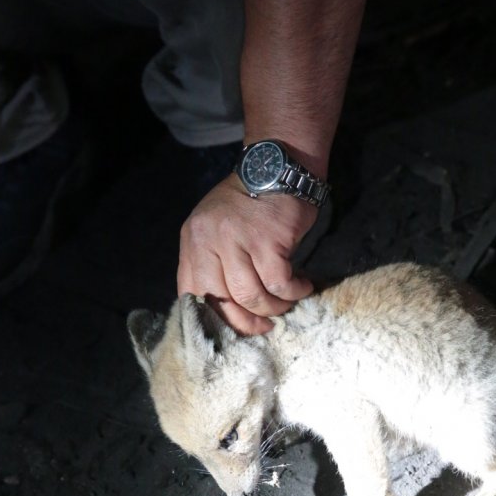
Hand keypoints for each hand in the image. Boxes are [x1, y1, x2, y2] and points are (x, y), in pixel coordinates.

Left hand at [177, 174, 315, 333]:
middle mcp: (208, 239)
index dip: (216, 319)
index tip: (236, 329)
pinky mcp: (267, 239)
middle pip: (223, 301)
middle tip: (265, 326)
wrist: (278, 167)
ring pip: (252, 296)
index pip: (192, 294)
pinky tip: (303, 286)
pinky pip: (279, 283)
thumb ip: (213, 264)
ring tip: (286, 303)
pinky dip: (294, 291)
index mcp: (193, 241)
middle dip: (246, 322)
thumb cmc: (251, 204)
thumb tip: (226, 313)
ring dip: (273, 307)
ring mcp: (237, 238)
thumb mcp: (217, 229)